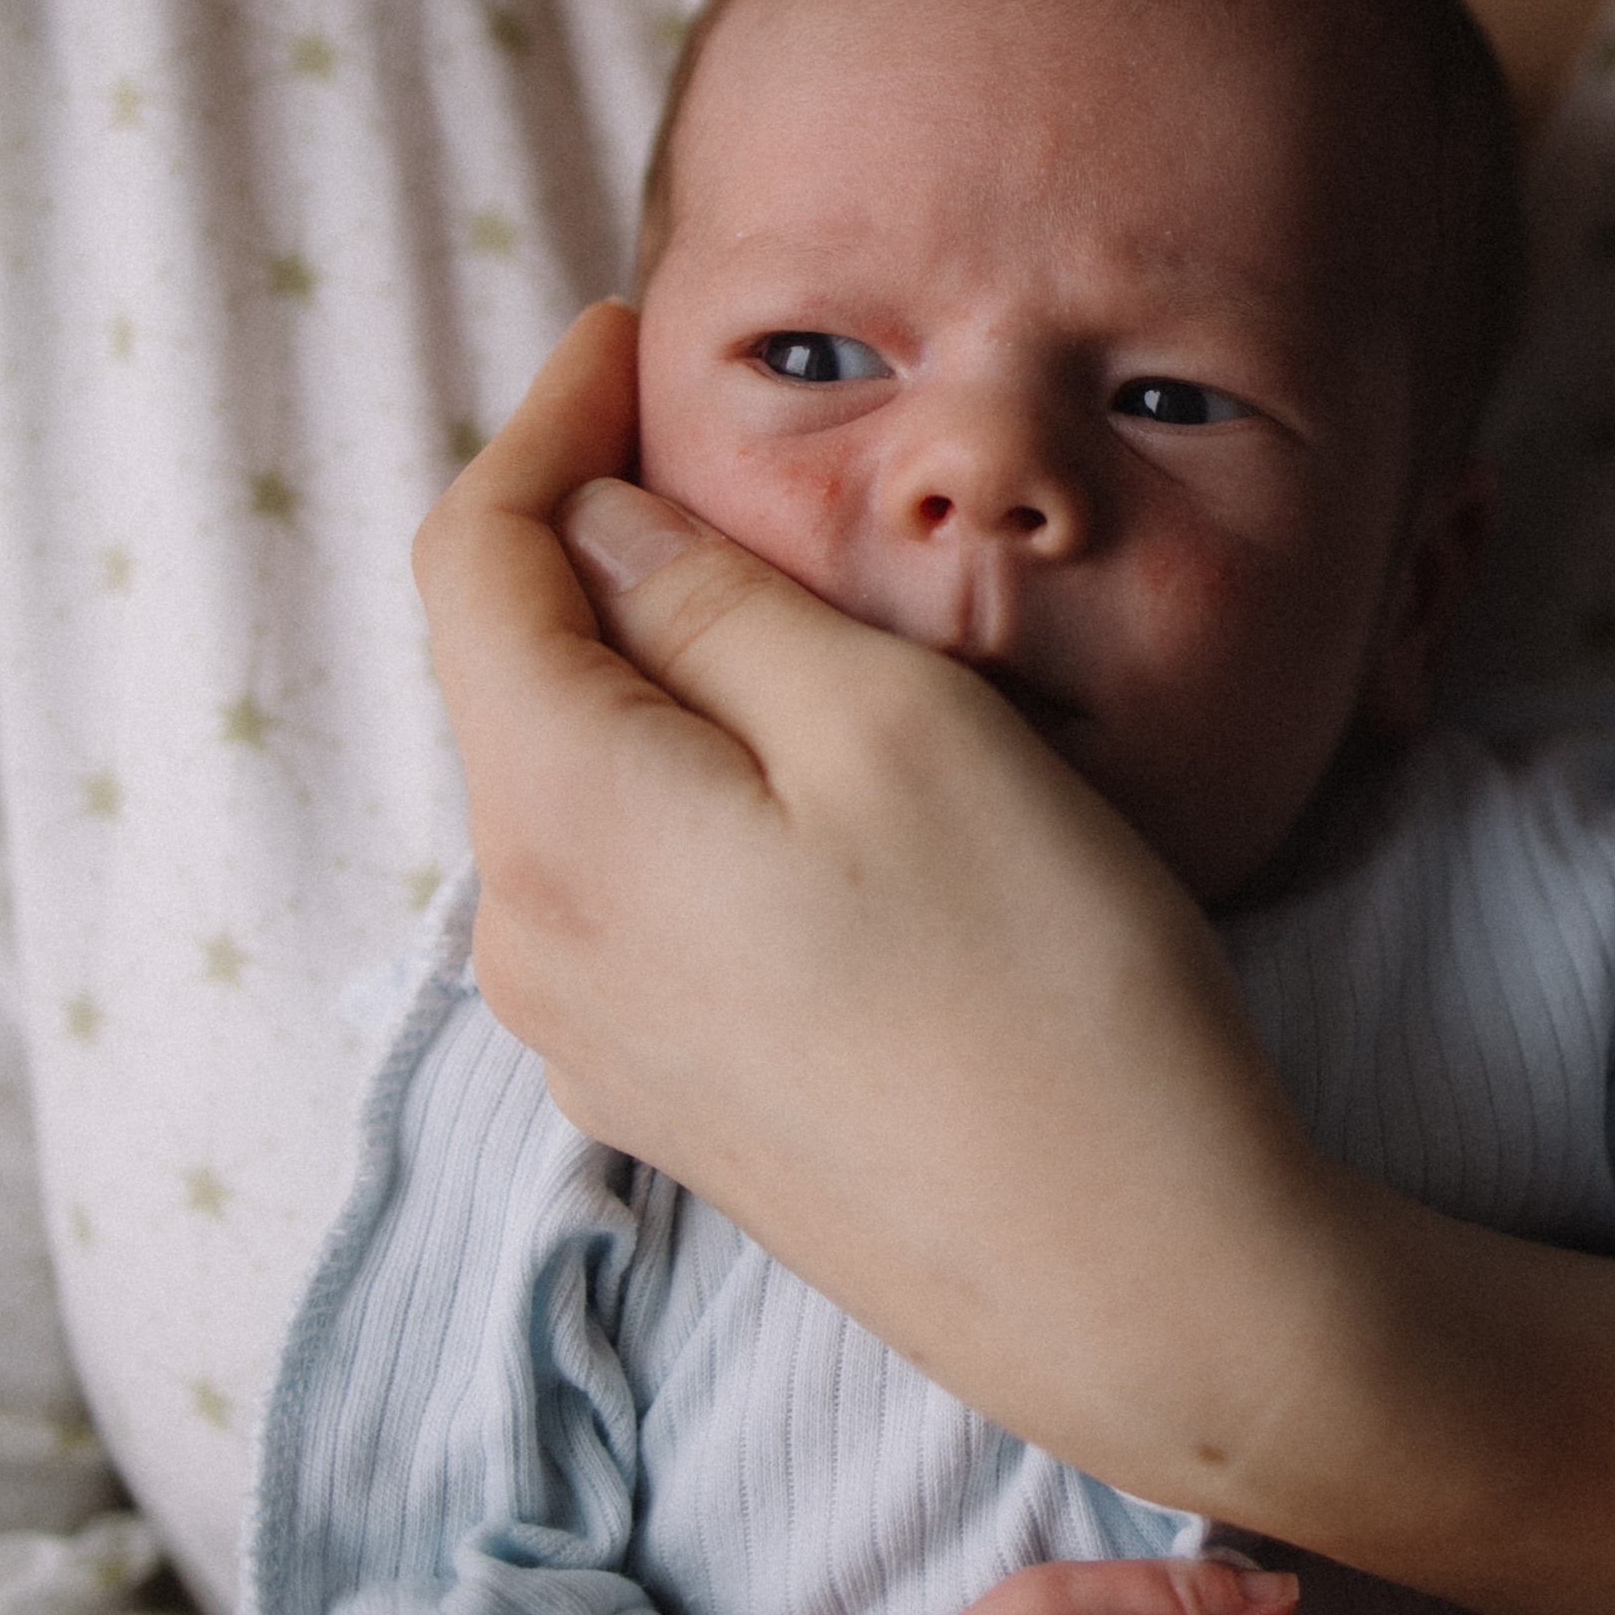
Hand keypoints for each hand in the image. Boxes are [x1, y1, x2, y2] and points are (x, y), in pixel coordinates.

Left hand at [412, 308, 1614, 1614]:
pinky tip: (800, 768)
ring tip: (772, 589)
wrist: (1142, 1286)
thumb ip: (714, 604)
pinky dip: (679, 780)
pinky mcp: (676, 1097)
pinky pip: (629, 884)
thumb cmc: (1045, 986)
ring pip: (572, 783)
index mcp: (560, 823)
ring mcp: (596, 1038)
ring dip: (644, 665)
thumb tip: (594, 526)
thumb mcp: (894, 728)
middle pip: (509, 675)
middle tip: (703, 429)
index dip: (541, 419)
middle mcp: (532, 942)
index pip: (473, 563)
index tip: (631, 329)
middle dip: (584, 536)